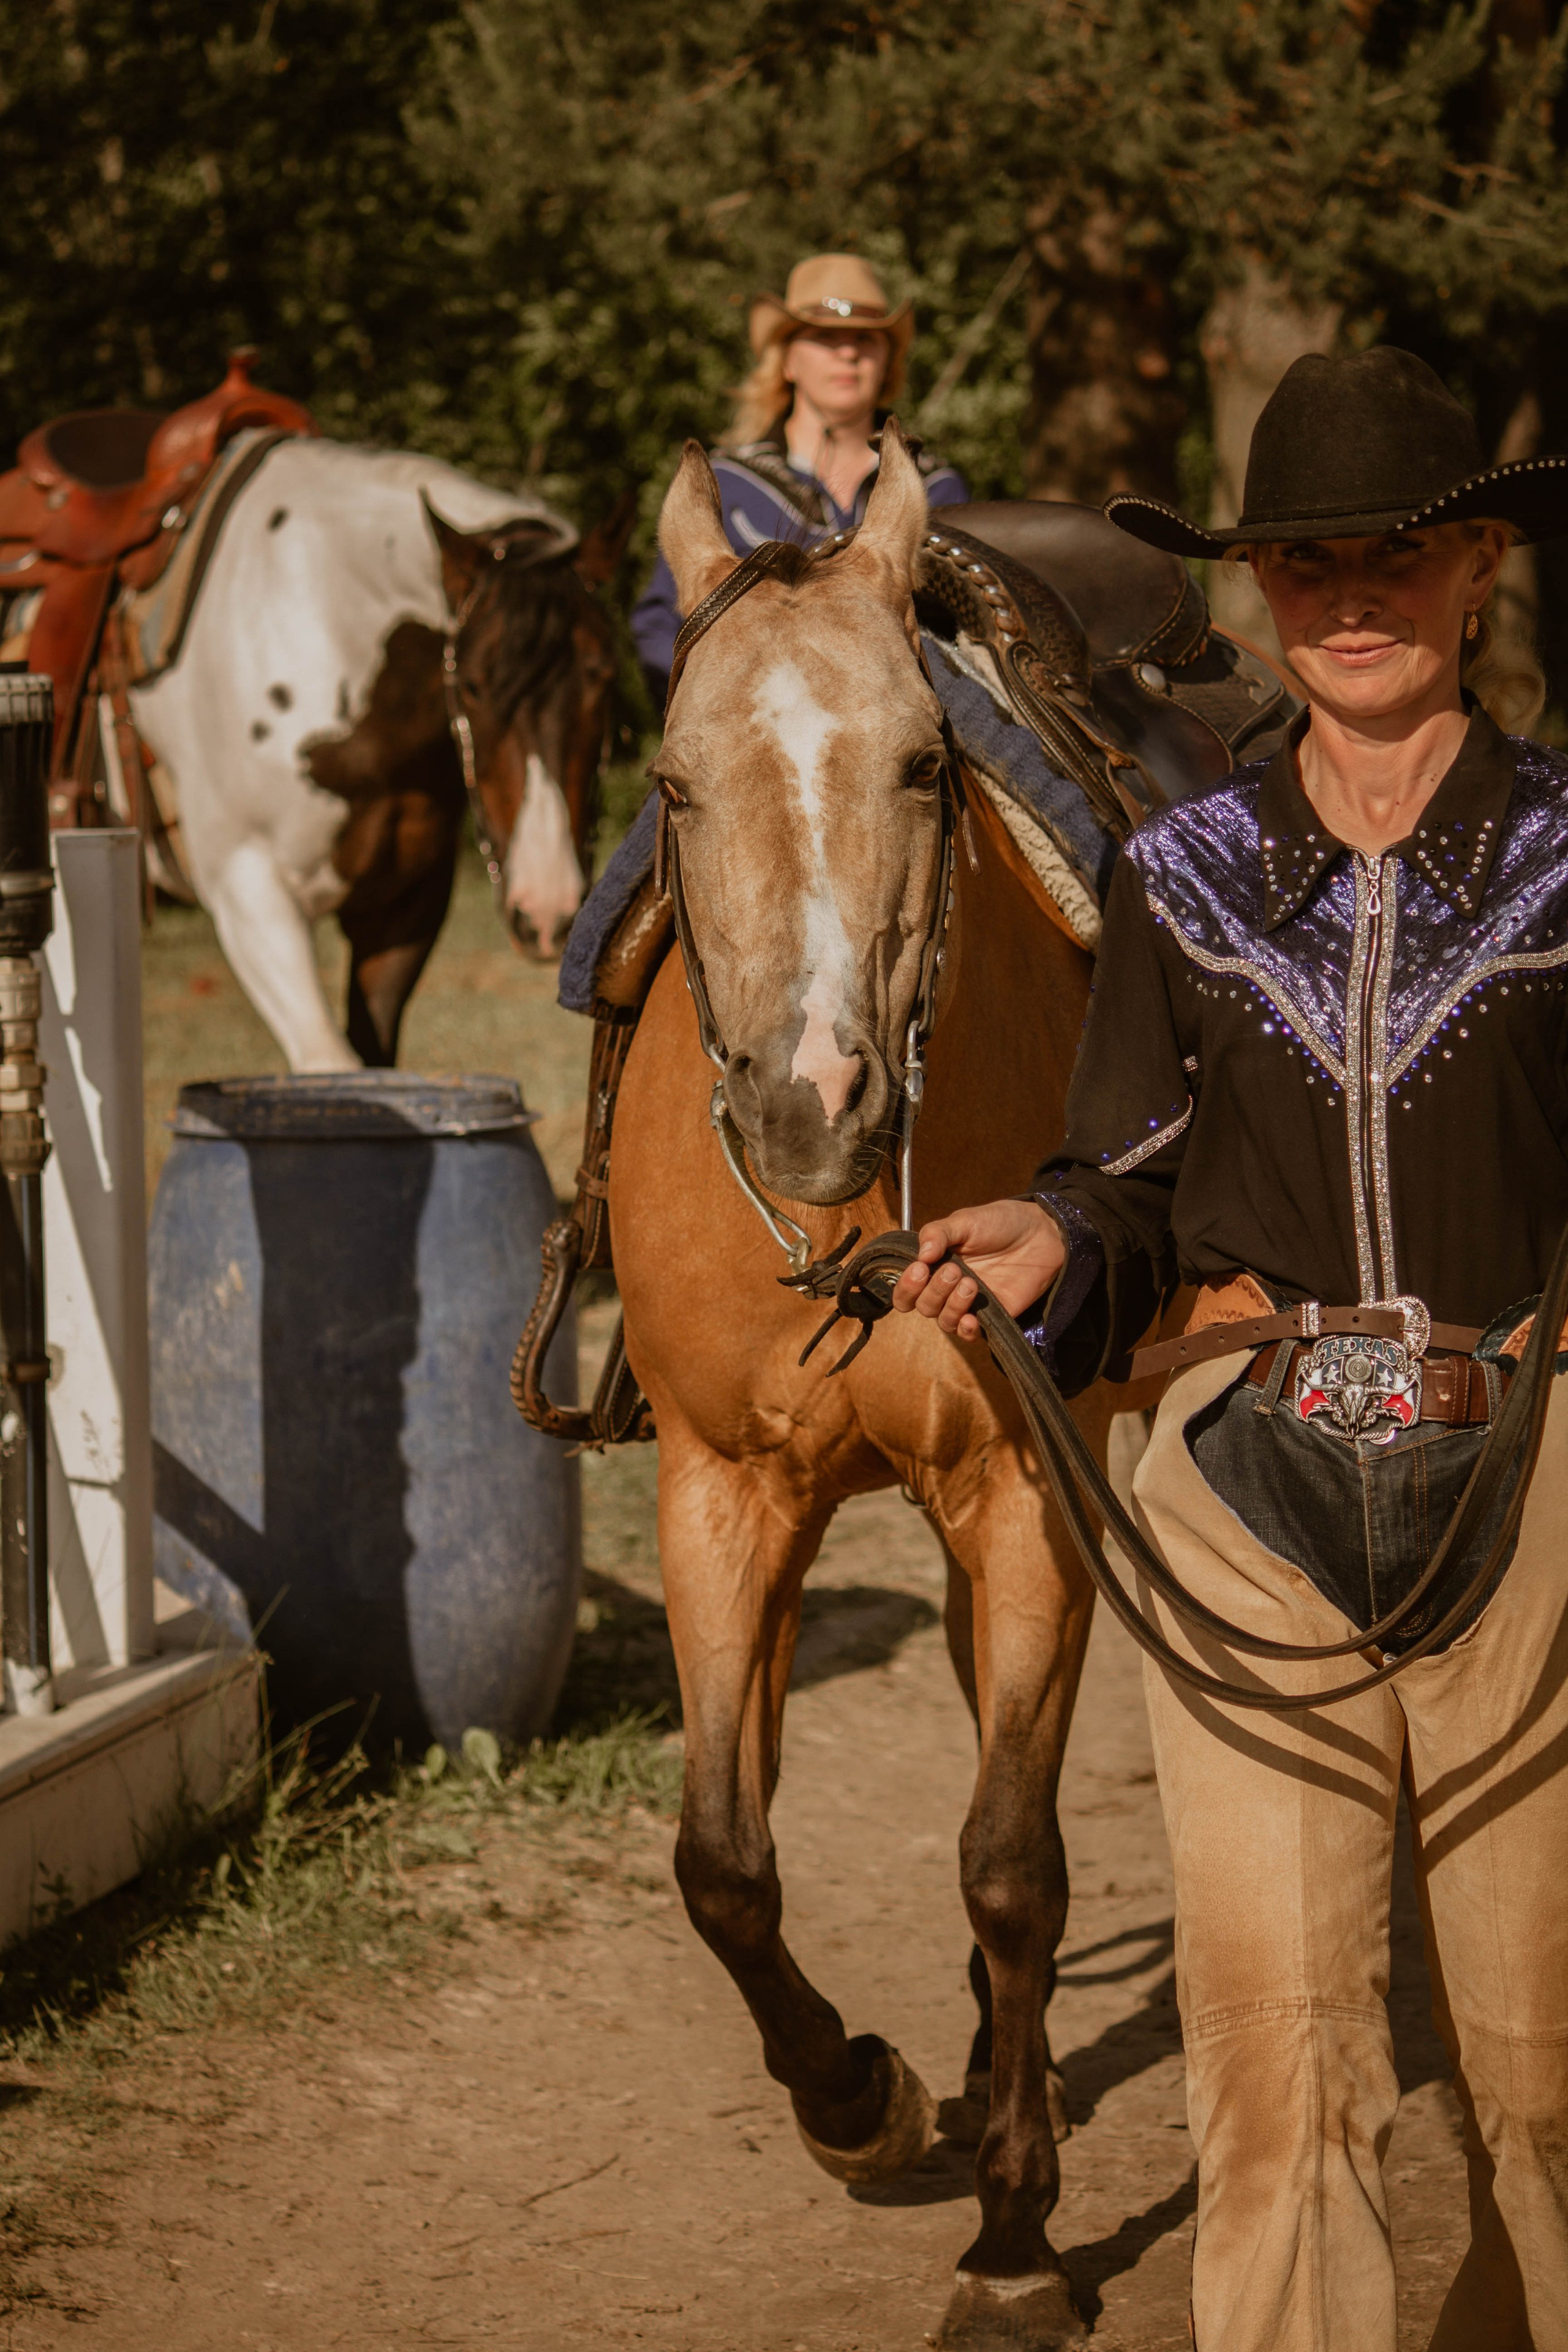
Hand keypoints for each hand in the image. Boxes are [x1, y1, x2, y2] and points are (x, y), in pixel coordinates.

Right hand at [889, 1198, 1065, 1343]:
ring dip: (951, 1305)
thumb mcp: (965, 1220)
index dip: (906, 1285)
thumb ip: (937, 1234)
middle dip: (934, 1290)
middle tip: (955, 1270)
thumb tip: (920, 1256)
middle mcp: (948, 1287)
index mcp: (935, 1264)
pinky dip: (966, 1330)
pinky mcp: (992, 1316)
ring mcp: (969, 1303)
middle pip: (923, 1306)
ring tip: (971, 1284)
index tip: (920, 1268)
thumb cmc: (1000, 1222)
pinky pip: (970, 1334)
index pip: (907, 1288)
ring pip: (944, 1321)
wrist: (1042, 1232)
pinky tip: (972, 1319)